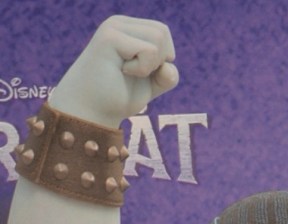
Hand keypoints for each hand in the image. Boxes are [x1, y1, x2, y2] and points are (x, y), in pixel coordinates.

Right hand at [52, 16, 178, 127]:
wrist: (92, 111)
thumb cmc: (118, 97)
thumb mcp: (150, 85)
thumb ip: (167, 76)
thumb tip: (168, 66)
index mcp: (128, 29)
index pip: (162, 31)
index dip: (163, 57)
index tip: (142, 72)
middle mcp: (120, 23)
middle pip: (162, 32)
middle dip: (158, 60)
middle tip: (135, 73)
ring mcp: (113, 28)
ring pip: (158, 38)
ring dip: (150, 65)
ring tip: (128, 72)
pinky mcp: (110, 37)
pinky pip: (148, 51)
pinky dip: (143, 69)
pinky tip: (123, 72)